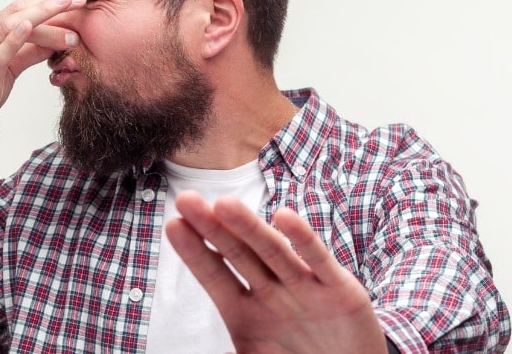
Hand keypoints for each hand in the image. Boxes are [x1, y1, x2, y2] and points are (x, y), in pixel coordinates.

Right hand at [0, 0, 85, 132]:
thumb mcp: (7, 67)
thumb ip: (30, 52)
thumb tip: (57, 40)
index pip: (16, 10)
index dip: (44, 2)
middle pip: (16, 10)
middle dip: (49, 1)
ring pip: (10, 25)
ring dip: (43, 14)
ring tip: (69, 8)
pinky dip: (14, 38)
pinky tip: (29, 26)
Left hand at [166, 192, 387, 353]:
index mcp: (245, 311)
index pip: (214, 275)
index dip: (195, 252)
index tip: (174, 225)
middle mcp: (271, 293)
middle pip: (237, 254)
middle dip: (212, 228)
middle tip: (186, 200)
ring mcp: (302, 287)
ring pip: (271, 252)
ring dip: (248, 227)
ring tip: (224, 205)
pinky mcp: (338, 289)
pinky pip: (318, 261)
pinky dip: (302, 239)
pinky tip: (284, 217)